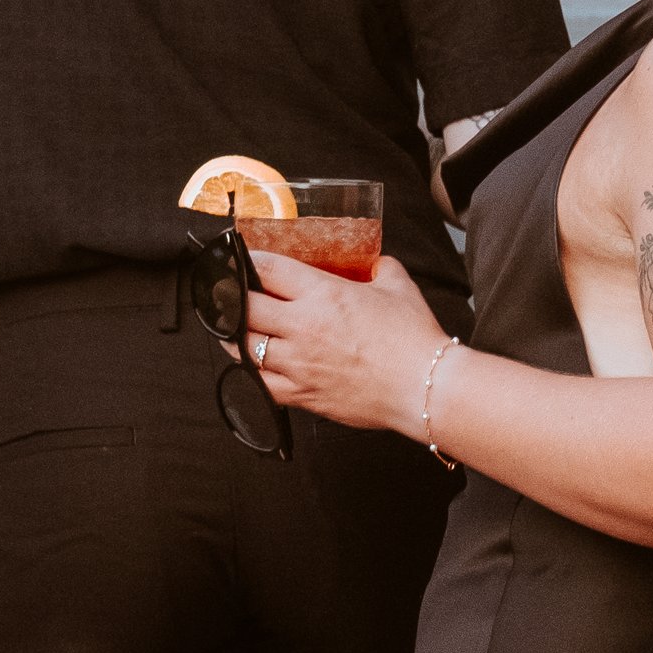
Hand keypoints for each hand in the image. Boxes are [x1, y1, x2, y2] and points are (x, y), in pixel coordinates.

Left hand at [244, 252, 442, 434]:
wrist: (424, 388)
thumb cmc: (413, 339)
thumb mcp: (398, 286)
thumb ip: (379, 268)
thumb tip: (372, 263)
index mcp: (323, 293)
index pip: (268, 268)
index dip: (248, 259)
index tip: (243, 258)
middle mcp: (303, 326)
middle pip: (243, 307)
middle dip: (230, 297)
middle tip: (228, 293)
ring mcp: (299, 363)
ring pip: (244, 346)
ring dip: (233, 335)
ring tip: (231, 328)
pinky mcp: (303, 394)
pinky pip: (260, 384)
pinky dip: (248, 373)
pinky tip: (248, 365)